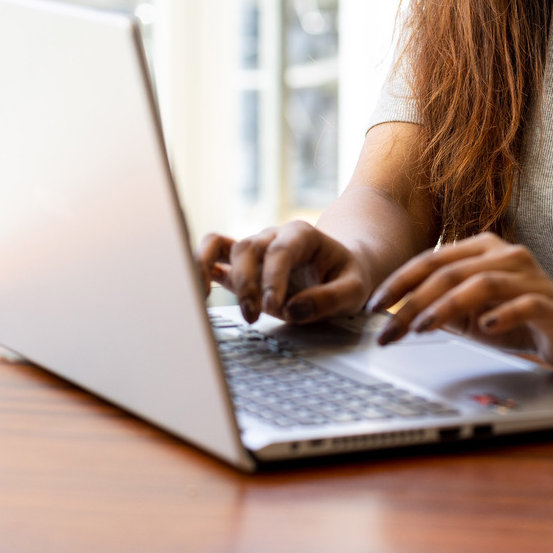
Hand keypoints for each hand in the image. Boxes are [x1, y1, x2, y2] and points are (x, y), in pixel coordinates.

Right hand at [198, 221, 370, 324]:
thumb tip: (293, 310)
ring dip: (215, 272)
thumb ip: (329, 299)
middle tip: (252, 316)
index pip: (280, 251)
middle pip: (248, 248)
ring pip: (224, 246)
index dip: (272, 278)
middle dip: (246, 284)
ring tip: (206, 298)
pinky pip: (213, 252)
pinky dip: (200, 266)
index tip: (272, 306)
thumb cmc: (347, 277)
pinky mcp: (242, 264)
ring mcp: (256, 247)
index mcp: (303, 235)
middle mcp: (274, 236)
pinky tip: (197, 291)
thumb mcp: (354, 289)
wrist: (341, 270)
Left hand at [366, 233, 552, 367]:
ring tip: (424, 327)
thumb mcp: (469, 312)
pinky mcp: (549, 302)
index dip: (400, 283)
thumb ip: (438, 306)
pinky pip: (523, 304)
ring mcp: (529, 276)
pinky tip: (485, 327)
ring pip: (481, 283)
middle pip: (450, 273)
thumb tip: (392, 316)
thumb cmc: (516, 315)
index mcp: (481, 249)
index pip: (431, 261)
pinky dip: (501, 314)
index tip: (374, 307)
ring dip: (447, 305)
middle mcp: (505, 255)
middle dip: (413, 302)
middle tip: (390, 329)